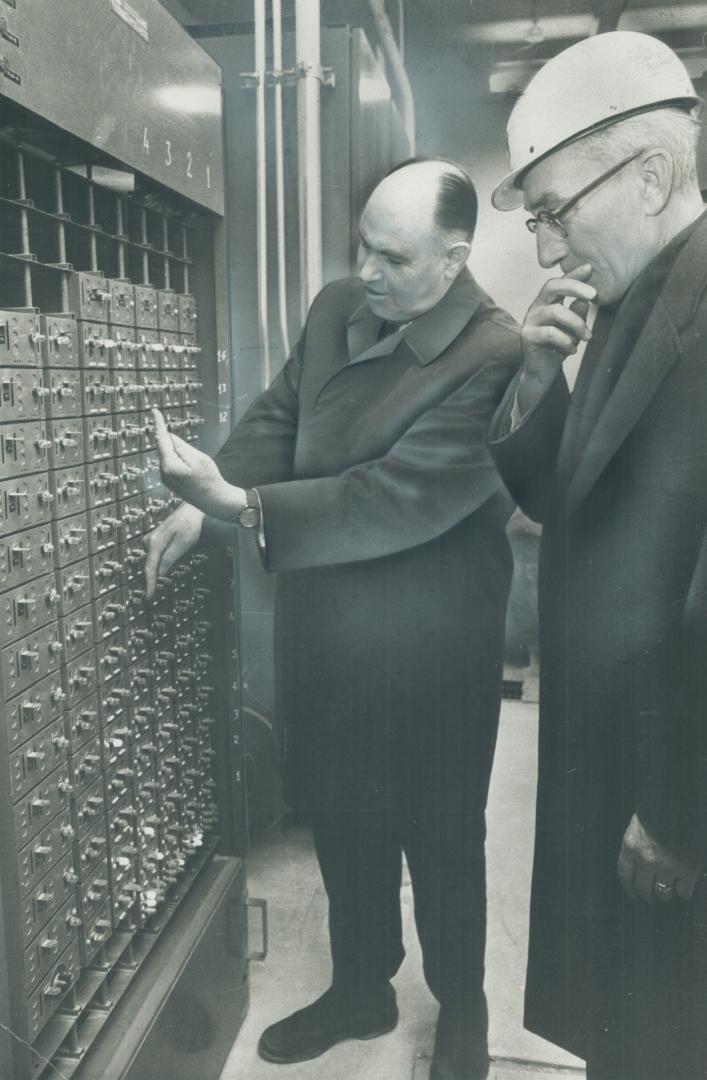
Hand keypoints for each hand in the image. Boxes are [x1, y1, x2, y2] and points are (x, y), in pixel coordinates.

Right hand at [144, 500, 203, 598]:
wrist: (190, 511)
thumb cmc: (189, 524)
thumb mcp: (184, 544)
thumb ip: (170, 559)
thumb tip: (160, 573)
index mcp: (155, 543)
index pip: (150, 569)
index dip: (150, 584)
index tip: (149, 596)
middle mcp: (149, 541)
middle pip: (152, 566)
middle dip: (159, 575)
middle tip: (167, 577)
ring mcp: (151, 540)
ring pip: (156, 562)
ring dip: (166, 565)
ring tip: (179, 555)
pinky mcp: (155, 541)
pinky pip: (158, 556)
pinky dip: (165, 560)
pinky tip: (176, 553)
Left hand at [152, 408, 245, 519]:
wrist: (214, 501)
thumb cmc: (209, 479)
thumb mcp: (199, 458)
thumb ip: (182, 446)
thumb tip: (169, 438)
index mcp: (170, 466)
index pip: (162, 440)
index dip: (159, 424)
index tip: (154, 411)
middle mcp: (164, 473)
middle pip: (168, 448)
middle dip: (180, 446)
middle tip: (196, 460)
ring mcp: (166, 478)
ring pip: (171, 455)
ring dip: (182, 455)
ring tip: (196, 470)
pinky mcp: (169, 481)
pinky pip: (173, 463)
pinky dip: (181, 461)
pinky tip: (193, 473)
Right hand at [517, 264, 596, 414]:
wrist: (542, 373)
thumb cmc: (558, 348)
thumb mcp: (573, 330)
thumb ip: (578, 314)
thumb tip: (585, 300)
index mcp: (548, 302)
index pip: (560, 282)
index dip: (573, 274)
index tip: (590, 268)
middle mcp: (537, 307)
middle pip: (552, 286)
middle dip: (575, 287)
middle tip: (595, 296)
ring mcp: (530, 321)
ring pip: (556, 311)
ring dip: (577, 324)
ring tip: (587, 337)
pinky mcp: (528, 336)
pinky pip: (551, 333)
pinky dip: (566, 341)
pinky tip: (572, 350)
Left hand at [617, 813, 701, 903]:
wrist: (679, 805)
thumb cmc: (657, 812)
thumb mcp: (637, 828)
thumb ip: (635, 848)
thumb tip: (637, 869)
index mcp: (631, 847)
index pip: (624, 874)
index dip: (628, 887)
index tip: (632, 894)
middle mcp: (646, 860)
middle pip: (642, 888)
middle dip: (646, 895)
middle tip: (650, 898)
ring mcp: (667, 866)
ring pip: (663, 893)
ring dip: (664, 895)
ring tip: (667, 894)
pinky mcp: (687, 870)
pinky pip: (683, 891)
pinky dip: (683, 892)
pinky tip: (683, 888)